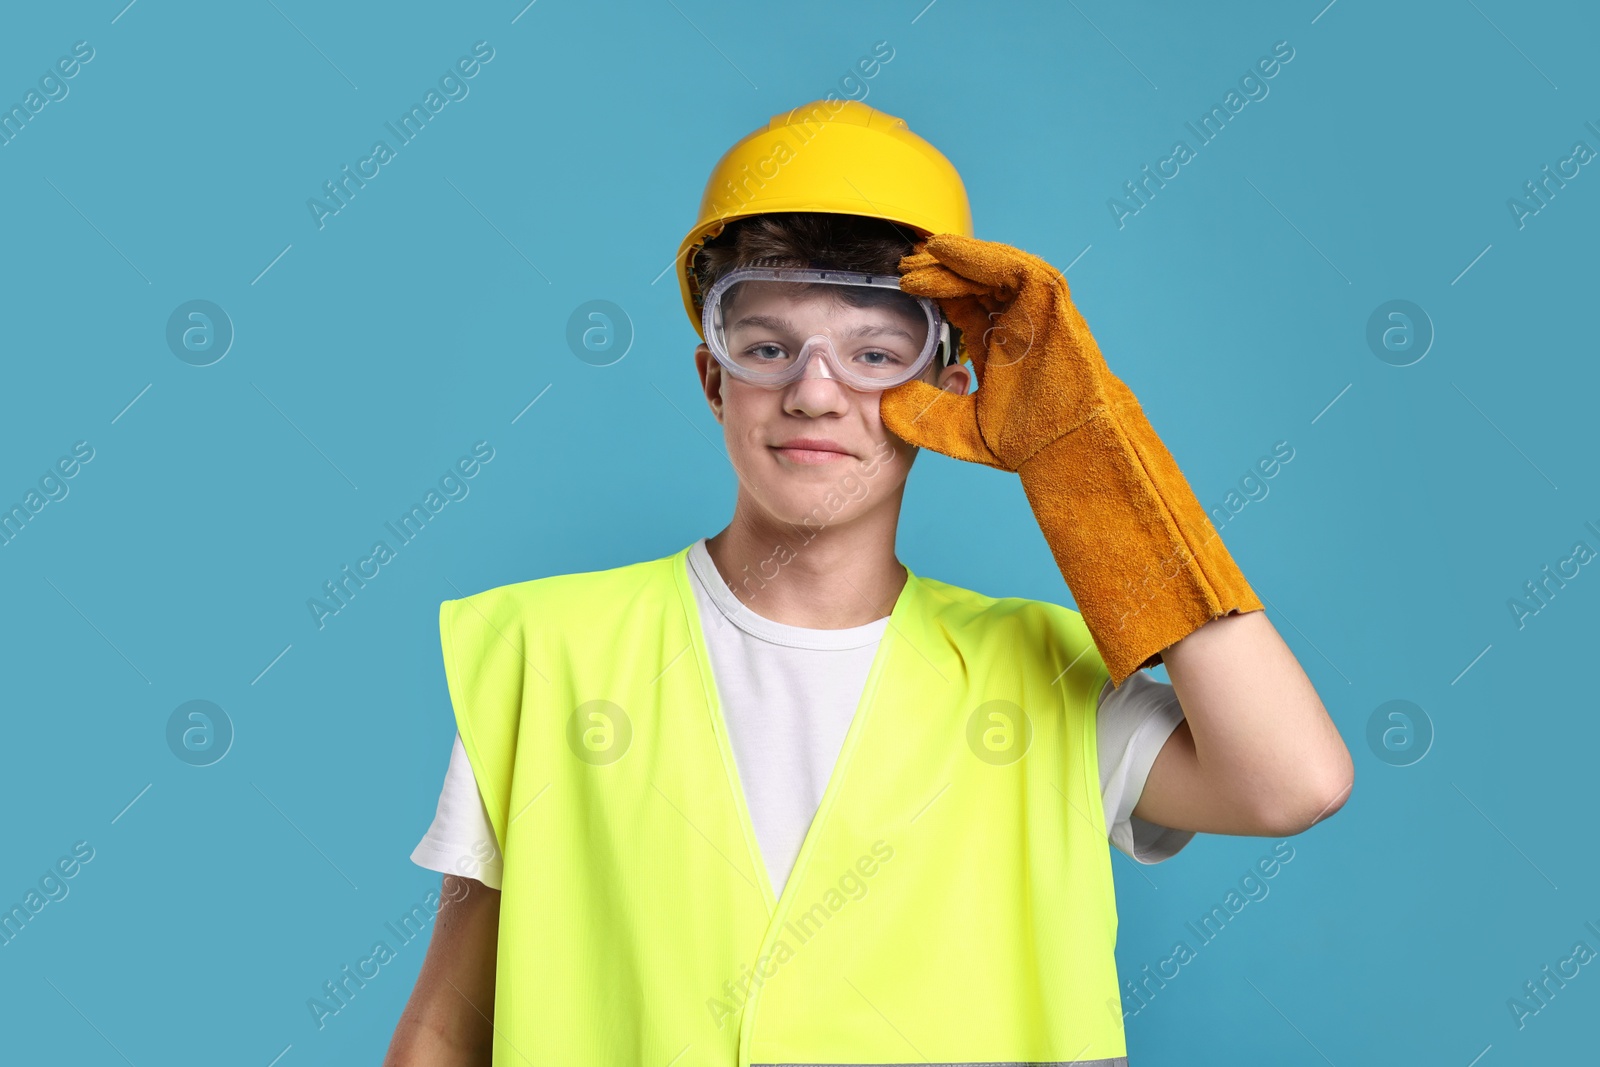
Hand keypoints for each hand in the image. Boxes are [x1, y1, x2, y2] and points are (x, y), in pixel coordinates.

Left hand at [880, 233, 1261, 687]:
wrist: (1076, 459)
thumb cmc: (1031, 448)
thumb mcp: (964, 431)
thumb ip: (929, 416)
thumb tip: (884, 406)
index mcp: (1001, 350)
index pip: (962, 308)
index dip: (933, 291)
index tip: (898, 285)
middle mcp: (1020, 330)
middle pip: (976, 283)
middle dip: (940, 268)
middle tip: (904, 262)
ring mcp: (1041, 320)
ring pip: (998, 269)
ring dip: (959, 258)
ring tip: (924, 253)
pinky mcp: (1058, 315)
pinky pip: (1024, 271)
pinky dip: (988, 259)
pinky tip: (952, 254)